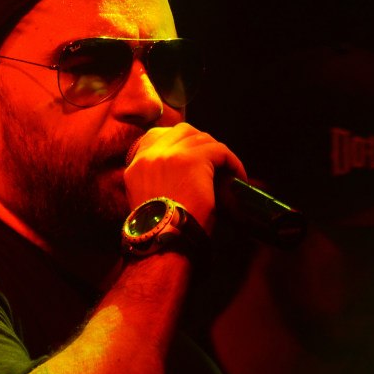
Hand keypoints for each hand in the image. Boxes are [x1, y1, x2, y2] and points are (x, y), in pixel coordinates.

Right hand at [125, 123, 245, 231]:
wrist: (165, 242)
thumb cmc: (162, 232)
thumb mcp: (148, 203)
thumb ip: (155, 184)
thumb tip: (179, 179)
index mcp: (136, 166)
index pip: (157, 136)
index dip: (180, 141)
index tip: (193, 153)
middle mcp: (150, 156)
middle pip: (182, 132)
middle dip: (201, 142)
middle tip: (215, 161)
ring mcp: (170, 155)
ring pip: (202, 139)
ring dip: (218, 154)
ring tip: (228, 171)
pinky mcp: (193, 160)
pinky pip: (220, 151)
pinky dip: (233, 162)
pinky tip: (238, 177)